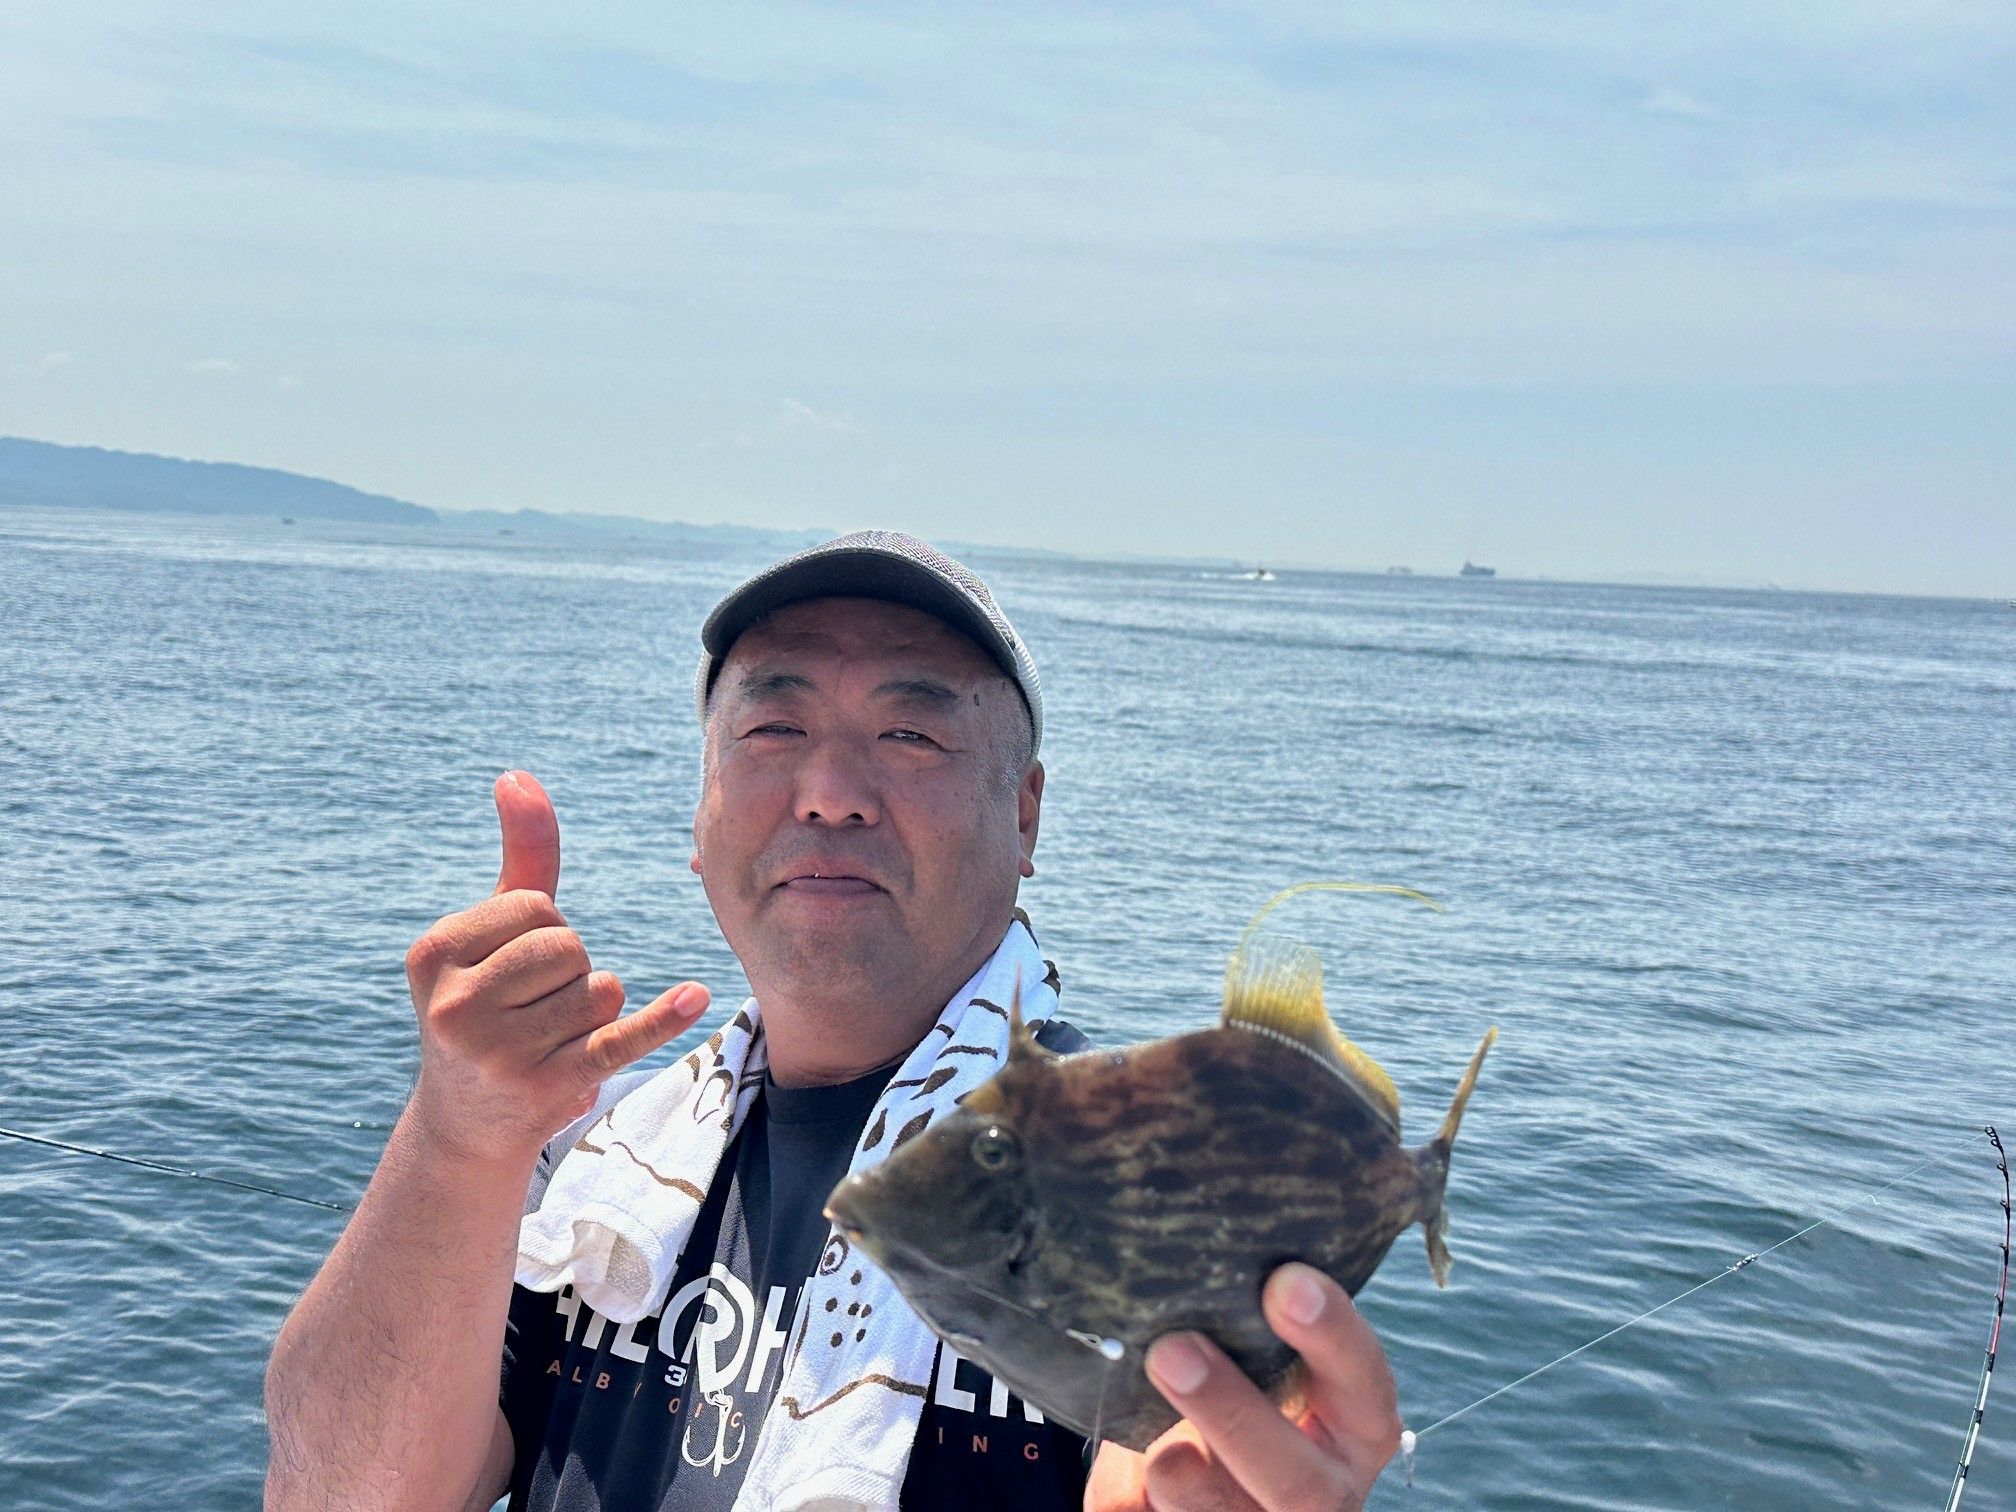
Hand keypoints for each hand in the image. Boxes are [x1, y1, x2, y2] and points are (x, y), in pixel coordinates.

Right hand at [402, 770, 709, 1165]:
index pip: (536, 905)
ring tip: (548, 1038)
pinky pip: (619, 1040)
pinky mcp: (546, 1089)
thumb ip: (520, 858)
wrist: (467, 1121)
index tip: (510, 972)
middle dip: (570, 970)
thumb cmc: (488, 1003)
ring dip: (593, 1009)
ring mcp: (498, 1054)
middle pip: (569, 945)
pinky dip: (659, 1021)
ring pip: (600, 989)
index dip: (543, 930)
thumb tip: (518, 777)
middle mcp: (454, 1007)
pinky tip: (694, 998)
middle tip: (533, 1010)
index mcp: (433, 954)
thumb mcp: (493, 933)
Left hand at [1084, 1264, 1400, 1511]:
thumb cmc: (1234, 1380)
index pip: (1364, 1383)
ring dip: (1184, 1477)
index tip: (1285, 1281)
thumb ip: (1240, 1322)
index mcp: (1354, 1426)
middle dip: (1235, 1415)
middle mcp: (1323, 1488)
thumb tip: (1184, 1251)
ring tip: (1153, 1445)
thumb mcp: (1255, 1355)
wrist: (1194, 1465)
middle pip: (1299, 1480)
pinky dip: (1131, 1501)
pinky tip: (1127, 1480)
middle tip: (1173, 1350)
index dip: (1332, 1337)